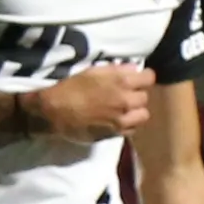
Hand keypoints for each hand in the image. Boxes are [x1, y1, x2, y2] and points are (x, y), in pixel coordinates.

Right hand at [17, 62, 156, 144]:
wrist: (54, 112)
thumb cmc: (70, 87)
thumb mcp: (92, 71)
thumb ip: (116, 70)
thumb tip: (133, 70)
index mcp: (121, 81)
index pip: (149, 78)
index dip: (143, 77)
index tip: (138, 79)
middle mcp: (125, 100)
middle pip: (145, 97)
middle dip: (137, 95)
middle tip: (125, 94)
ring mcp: (121, 119)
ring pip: (143, 115)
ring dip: (135, 111)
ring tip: (124, 110)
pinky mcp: (115, 133)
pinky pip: (132, 129)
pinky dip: (128, 124)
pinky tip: (117, 120)